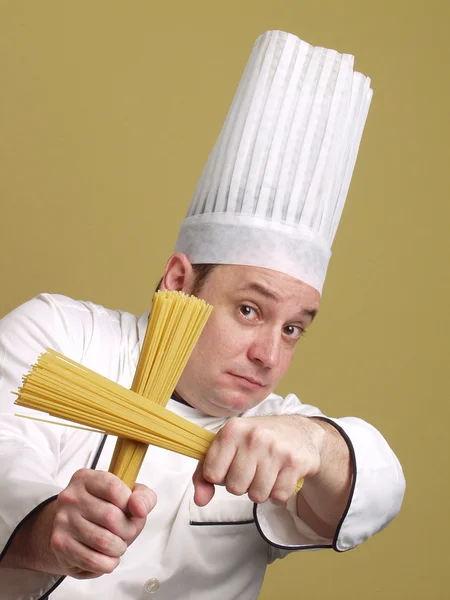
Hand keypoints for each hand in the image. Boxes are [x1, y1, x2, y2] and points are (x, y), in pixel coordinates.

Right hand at [50, 469, 155, 578]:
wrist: (73, 529)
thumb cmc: (105, 510)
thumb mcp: (127, 496)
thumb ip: (143, 497)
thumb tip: (139, 508)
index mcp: (86, 478)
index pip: (114, 489)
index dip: (130, 504)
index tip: (132, 511)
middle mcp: (70, 497)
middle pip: (110, 517)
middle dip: (128, 530)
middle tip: (127, 533)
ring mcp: (63, 521)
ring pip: (103, 541)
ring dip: (118, 549)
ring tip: (118, 546)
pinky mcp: (60, 545)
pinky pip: (92, 561)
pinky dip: (108, 564)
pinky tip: (108, 558)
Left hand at [192, 415, 323, 505]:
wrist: (299, 431)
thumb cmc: (257, 441)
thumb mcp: (228, 447)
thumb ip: (206, 473)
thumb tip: (199, 500)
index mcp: (232, 429)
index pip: (212, 473)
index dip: (220, 476)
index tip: (230, 466)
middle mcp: (254, 436)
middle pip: (235, 487)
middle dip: (242, 485)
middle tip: (252, 470)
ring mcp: (276, 449)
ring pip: (256, 495)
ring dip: (260, 491)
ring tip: (266, 473)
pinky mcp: (295, 462)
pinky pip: (278, 496)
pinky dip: (278, 493)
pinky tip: (280, 476)